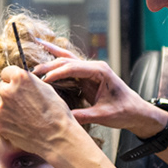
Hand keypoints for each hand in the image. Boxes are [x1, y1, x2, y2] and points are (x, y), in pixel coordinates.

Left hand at [0, 67, 77, 157]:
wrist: (57, 137)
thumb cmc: (57, 112)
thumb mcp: (46, 88)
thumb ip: (28, 83)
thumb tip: (20, 82)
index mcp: (19, 78)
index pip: (6, 72)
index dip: (13, 79)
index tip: (17, 85)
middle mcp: (7, 91)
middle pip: (2, 88)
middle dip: (11, 94)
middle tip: (24, 103)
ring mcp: (1, 110)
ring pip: (2, 106)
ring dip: (10, 109)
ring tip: (27, 117)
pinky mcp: (0, 125)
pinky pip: (2, 120)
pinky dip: (10, 122)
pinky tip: (23, 126)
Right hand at [31, 48, 162, 135]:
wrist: (136, 112)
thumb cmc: (124, 111)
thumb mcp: (104, 115)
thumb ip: (84, 116)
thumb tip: (63, 118)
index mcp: (100, 71)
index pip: (73, 68)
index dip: (56, 73)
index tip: (42, 81)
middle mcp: (94, 67)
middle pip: (67, 61)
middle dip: (49, 64)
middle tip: (31, 71)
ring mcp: (90, 71)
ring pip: (67, 60)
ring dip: (51, 58)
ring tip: (34, 49)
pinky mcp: (87, 77)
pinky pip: (68, 68)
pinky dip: (56, 63)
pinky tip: (45, 56)